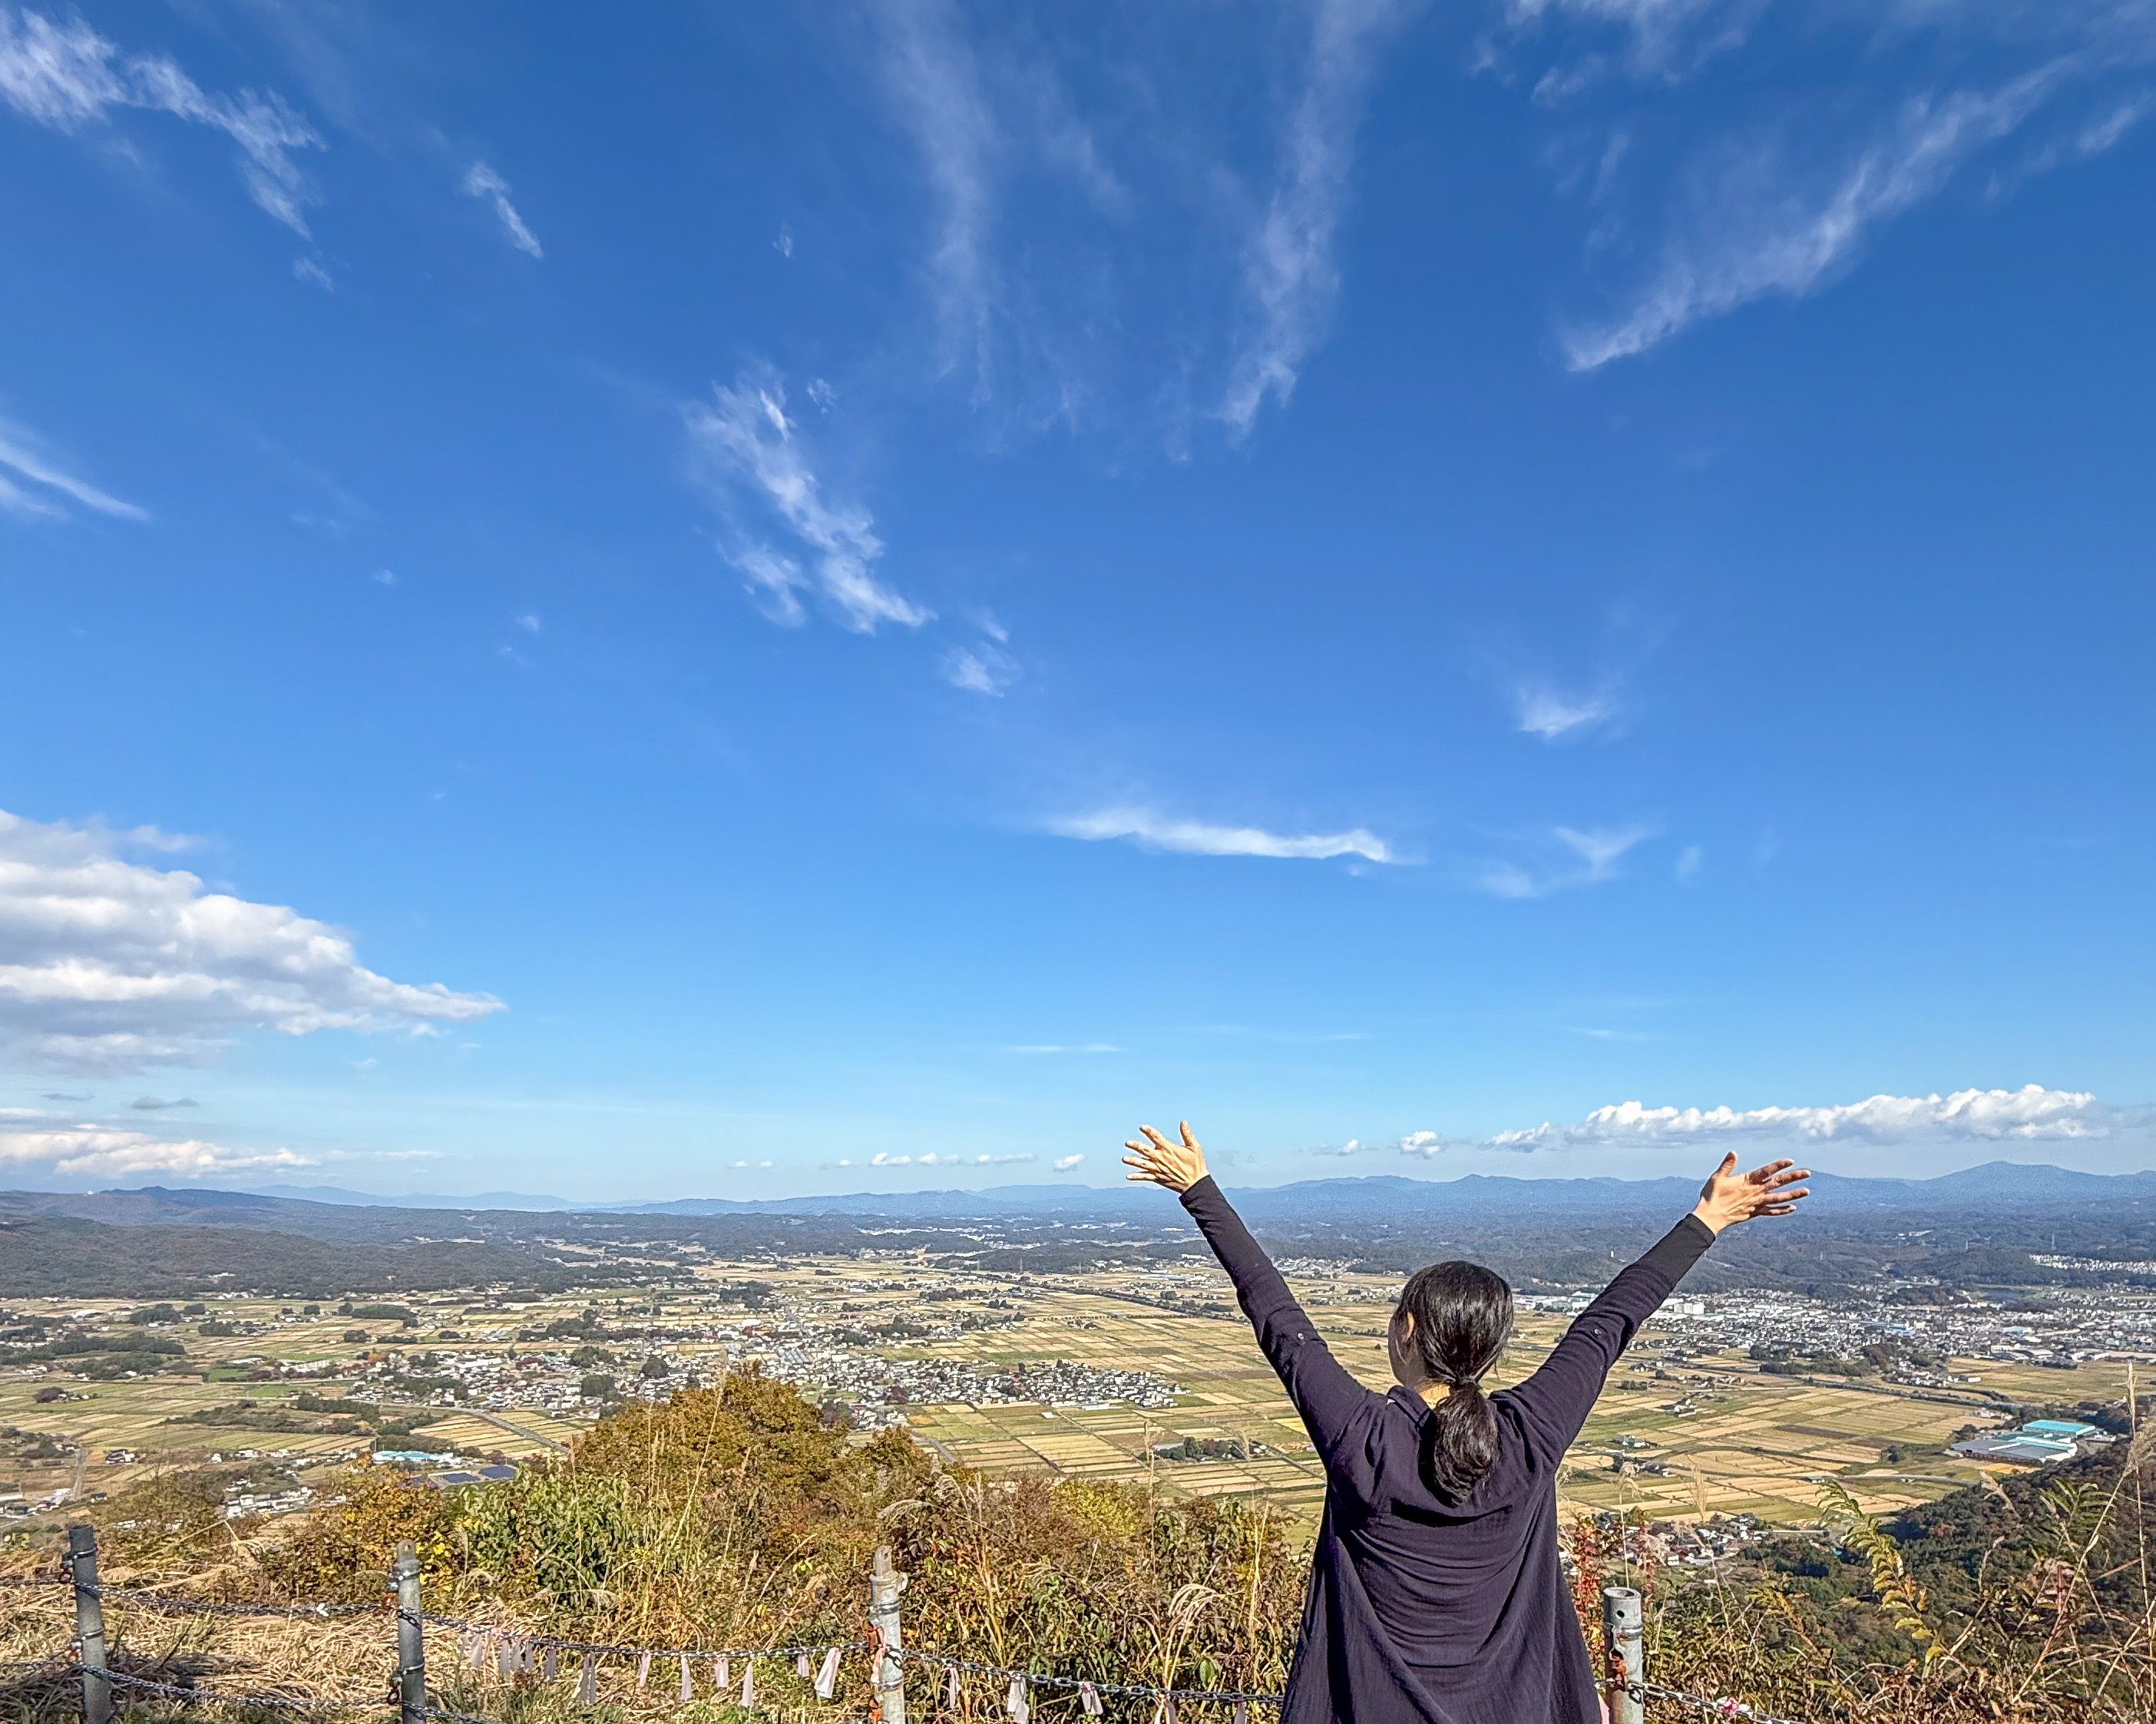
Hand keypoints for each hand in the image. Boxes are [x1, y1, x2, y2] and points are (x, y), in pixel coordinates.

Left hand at [1123, 1121, 1208, 1193]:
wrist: (1195, 1184)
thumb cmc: (1196, 1165)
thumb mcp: (1194, 1147)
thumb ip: (1187, 1134)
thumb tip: (1183, 1122)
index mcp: (1169, 1149)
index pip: (1156, 1137)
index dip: (1149, 1131)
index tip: (1141, 1127)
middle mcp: (1161, 1158)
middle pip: (1145, 1150)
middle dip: (1136, 1146)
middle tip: (1127, 1143)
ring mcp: (1158, 1169)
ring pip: (1143, 1163)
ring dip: (1133, 1161)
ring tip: (1124, 1159)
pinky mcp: (1158, 1178)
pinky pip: (1145, 1177)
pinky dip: (1137, 1176)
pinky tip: (1128, 1176)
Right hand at [1691, 1152, 1810, 1234]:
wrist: (1711, 1217)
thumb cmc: (1712, 1195)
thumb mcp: (1717, 1177)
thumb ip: (1727, 1165)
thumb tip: (1733, 1152)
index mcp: (1747, 1182)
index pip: (1766, 1171)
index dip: (1778, 1166)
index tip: (1790, 1161)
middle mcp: (1755, 1192)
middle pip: (1777, 1183)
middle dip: (1793, 1177)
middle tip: (1807, 1173)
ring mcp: (1756, 1203)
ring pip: (1778, 1198)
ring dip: (1793, 1194)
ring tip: (1806, 1191)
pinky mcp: (1754, 1212)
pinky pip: (1771, 1211)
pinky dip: (1782, 1210)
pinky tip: (1792, 1208)